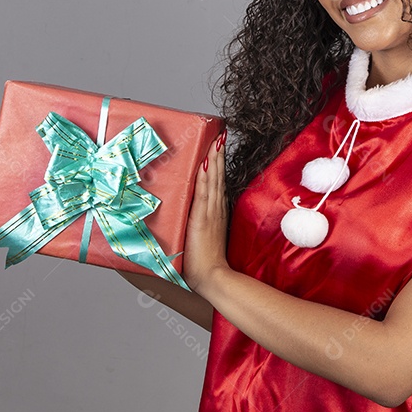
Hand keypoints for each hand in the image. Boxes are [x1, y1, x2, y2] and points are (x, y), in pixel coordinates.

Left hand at [182, 129, 229, 292]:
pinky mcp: (202, 218)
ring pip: (213, 180)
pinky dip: (206, 177)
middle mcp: (216, 209)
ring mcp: (210, 212)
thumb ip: (200, 225)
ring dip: (214, 160)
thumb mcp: (203, 238)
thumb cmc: (206, 262)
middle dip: (218, 155)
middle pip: (218, 176)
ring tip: (216, 141)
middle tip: (219, 135)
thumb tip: (191, 217)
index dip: (218, 164)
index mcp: (216, 212)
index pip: (217, 183)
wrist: (213, 277)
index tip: (218, 146)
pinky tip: (206, 163)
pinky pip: (204, 192)